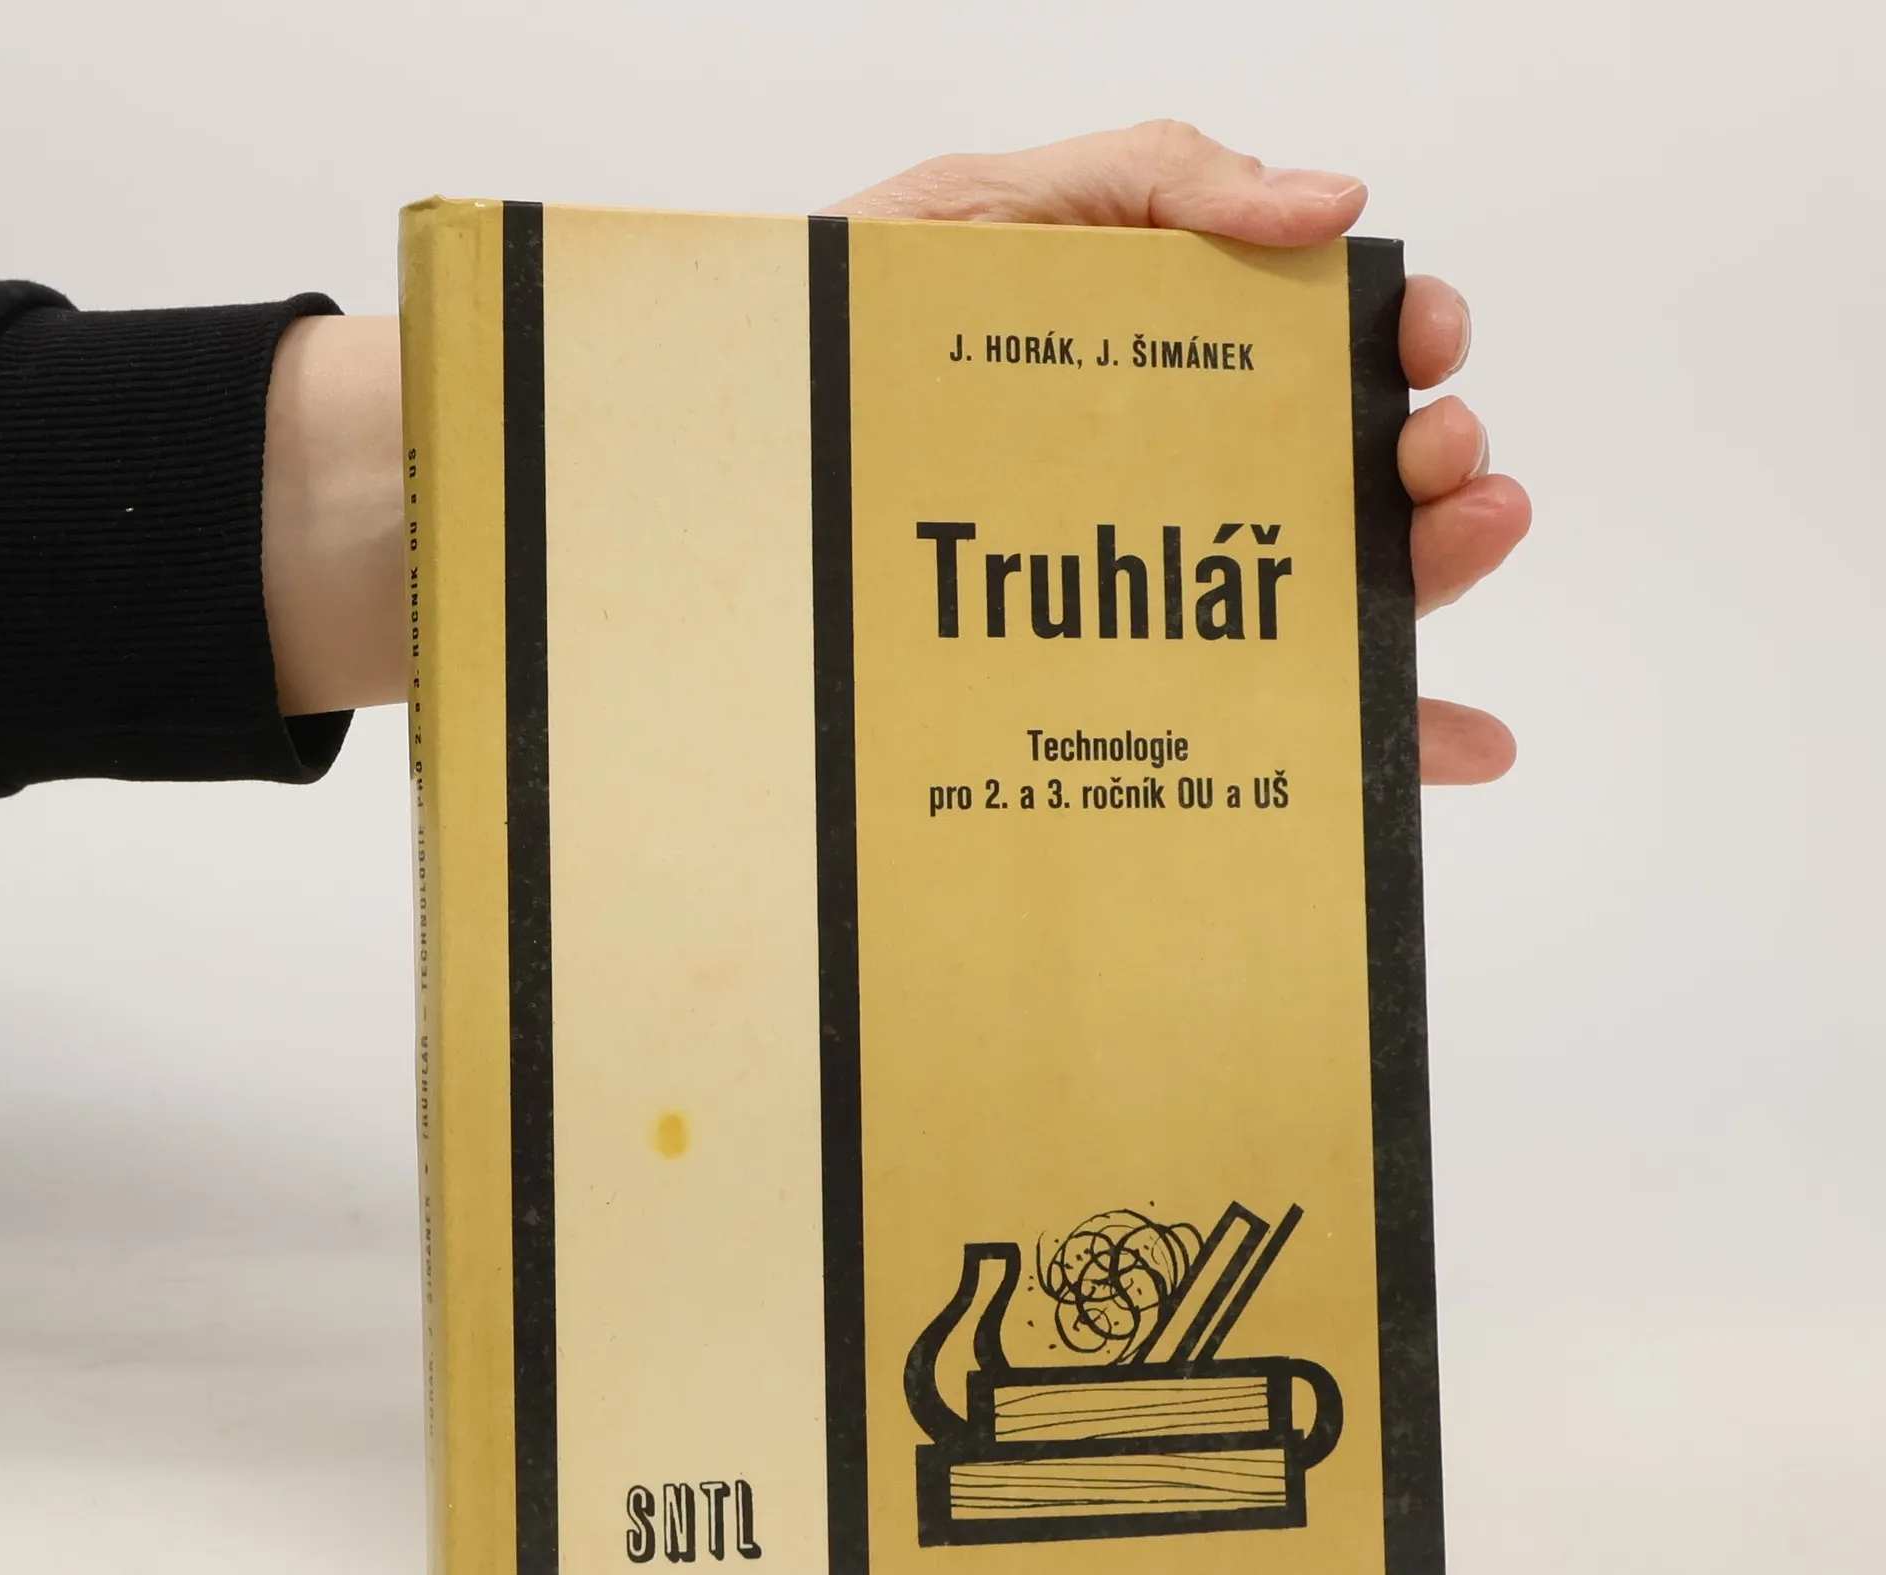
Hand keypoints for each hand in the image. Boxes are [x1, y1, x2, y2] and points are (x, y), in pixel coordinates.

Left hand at [827, 123, 1528, 784]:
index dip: (1412, 337)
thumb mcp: (995, 209)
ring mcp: (1177, 577)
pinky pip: (1283, 706)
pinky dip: (1387, 727)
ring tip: (1469, 539)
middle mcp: (1203, 470)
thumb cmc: (862, 321)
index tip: (1422, 344)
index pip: (1340, 344)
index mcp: (1190, 351)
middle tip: (1438, 457)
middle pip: (1370, 468)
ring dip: (1448, 569)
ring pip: (1354, 583)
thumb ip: (1157, 182)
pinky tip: (1458, 746)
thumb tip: (1331, 201)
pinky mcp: (1140, 671)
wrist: (753, 443)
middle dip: (1442, 454)